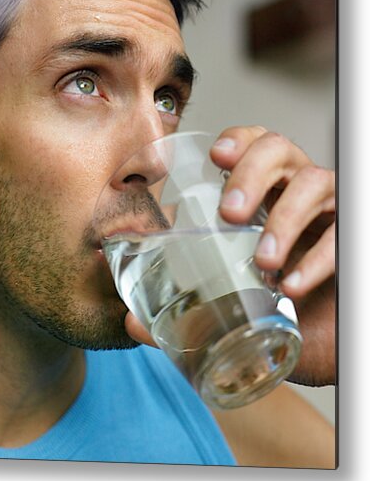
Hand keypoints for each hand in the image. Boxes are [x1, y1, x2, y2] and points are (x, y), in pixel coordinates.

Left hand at [125, 126, 335, 387]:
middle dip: (252, 173)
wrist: (321, 341)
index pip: (256, 144)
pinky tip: (291, 287)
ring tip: (262, 260)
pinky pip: (342, 236)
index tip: (217, 158)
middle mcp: (298, 190)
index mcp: (267, 191)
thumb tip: (132, 324)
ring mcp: (330, 213)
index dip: (240, 140)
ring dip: (284, 218)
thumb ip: (184, 309)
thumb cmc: (273, 305)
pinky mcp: (352, 243)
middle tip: (229, 213)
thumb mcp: (228, 303)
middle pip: (280, 150)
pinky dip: (317, 259)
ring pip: (314, 183)